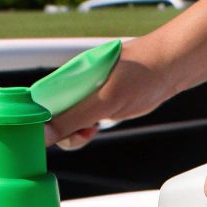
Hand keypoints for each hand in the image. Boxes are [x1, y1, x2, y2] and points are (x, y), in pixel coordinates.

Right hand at [44, 52, 175, 149]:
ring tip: (92, 130)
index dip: (38, 124)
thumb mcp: (105, 100)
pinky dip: (84, 131)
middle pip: (50, 118)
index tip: (48, 138)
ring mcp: (84, 97)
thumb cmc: (140, 74)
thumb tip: (44, 135)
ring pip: (66, 124)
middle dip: (62, 133)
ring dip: (74, 134)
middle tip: (83, 133)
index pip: (37, 104)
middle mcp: (71, 87)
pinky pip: (80, 123)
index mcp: (66, 79)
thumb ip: (73, 117)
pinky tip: (96, 128)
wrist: (169, 68)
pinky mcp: (97, 105)